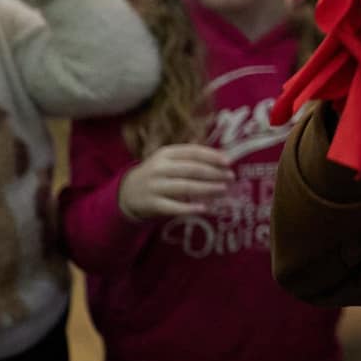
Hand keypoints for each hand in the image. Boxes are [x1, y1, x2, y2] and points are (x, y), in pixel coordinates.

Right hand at [118, 144, 232, 220]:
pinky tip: (204, 208)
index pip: (192, 152)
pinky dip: (189, 208)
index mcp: (166, 153)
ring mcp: (154, 186)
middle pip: (191, 169)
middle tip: (231, 177)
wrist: (128, 192)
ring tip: (223, 190)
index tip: (229, 161)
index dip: (212, 156)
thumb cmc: (159, 174)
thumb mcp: (169, 160)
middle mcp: (159, 168)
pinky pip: (173, 207)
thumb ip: (192, 158)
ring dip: (207, 188)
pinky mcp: (152, 204)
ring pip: (185, 187)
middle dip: (214, 173)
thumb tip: (224, 157)